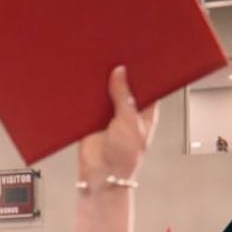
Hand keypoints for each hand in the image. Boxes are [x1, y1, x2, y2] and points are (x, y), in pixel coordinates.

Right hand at [77, 65, 158, 185]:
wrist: (101, 176)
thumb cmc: (125, 157)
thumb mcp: (129, 121)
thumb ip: (124, 96)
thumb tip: (120, 72)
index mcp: (145, 112)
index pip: (147, 86)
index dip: (143, 72)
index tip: (138, 56)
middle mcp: (127, 112)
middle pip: (124, 87)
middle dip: (120, 75)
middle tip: (116, 57)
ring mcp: (108, 115)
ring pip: (105, 93)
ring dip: (101, 84)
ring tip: (98, 66)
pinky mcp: (91, 119)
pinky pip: (88, 103)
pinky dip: (85, 95)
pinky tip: (84, 83)